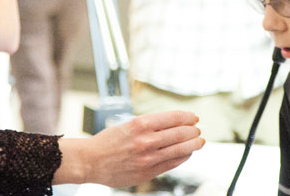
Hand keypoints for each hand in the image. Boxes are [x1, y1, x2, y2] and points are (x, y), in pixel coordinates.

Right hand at [56, 110, 203, 186]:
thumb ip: (150, 125)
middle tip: (197, 130)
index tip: (194, 118)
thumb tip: (174, 124)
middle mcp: (146, 140)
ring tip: (199, 141)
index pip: (174, 117)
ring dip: (193, 144)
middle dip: (193, 131)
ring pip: (180, 149)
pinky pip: (172, 163)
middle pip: (180, 133)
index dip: (188, 117)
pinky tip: (186, 153)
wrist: (90, 161)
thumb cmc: (108, 142)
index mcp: (141, 124)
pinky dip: (183, 157)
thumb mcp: (128, 125)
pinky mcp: (148, 172)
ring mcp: (148, 157)